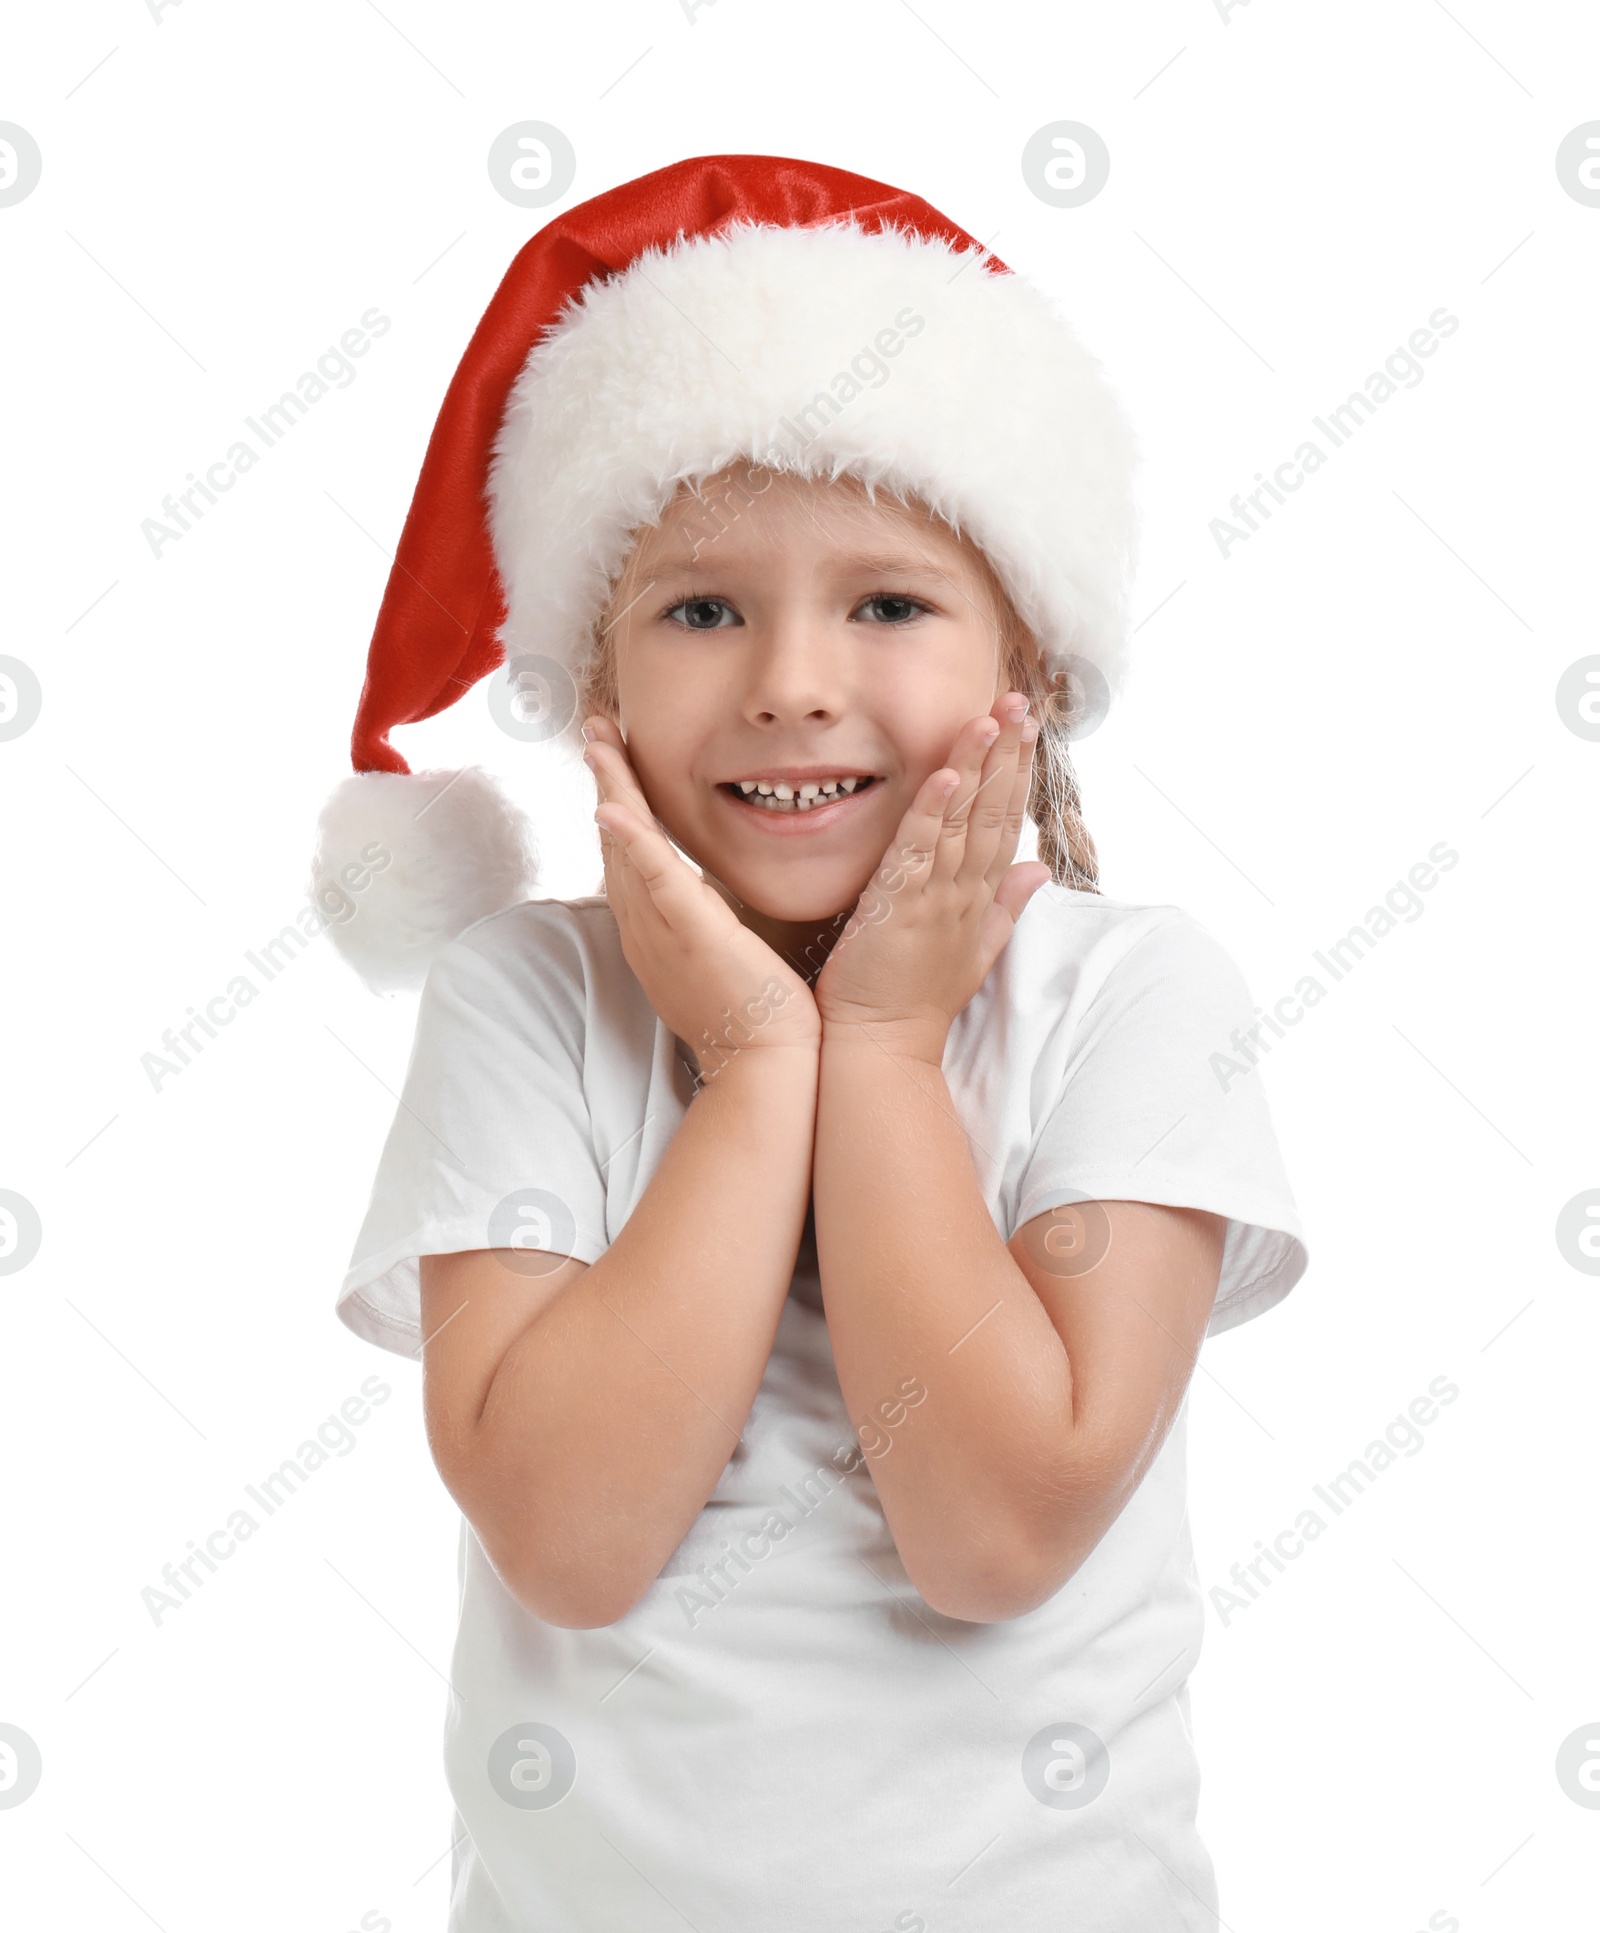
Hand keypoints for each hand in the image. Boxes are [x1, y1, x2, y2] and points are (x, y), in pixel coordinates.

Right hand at [582, 717, 821, 1079]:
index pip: (629, 857)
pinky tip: (612, 807)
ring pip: (628, 848)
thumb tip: (713, 898)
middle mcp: (646, 928)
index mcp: (655, 932)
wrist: (764, 1065)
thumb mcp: (723, 956)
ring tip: (599, 744)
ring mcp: (663, 932)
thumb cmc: (754, 1018)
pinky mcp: (693, 934)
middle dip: (605, 781)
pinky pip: (655, 881)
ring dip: (612, 790)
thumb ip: (711, 921)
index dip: (617, 805)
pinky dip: (634, 841)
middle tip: (594, 730)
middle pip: (616, 842)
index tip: (614, 760)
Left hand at [812, 693, 1049, 1062]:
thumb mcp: (975, 948)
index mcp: (979, 896)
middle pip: (994, 810)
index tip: (1028, 726)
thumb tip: (1040, 866)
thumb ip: (1007, 904)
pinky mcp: (899, 907)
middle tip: (1022, 700)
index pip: (1005, 822)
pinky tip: (945, 773)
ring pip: (963, 821)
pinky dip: (932, 810)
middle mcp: (964, 892)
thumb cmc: (917, 1000)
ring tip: (991, 717)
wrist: (885, 1046)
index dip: (1018, 772)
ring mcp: (935, 898)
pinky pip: (918, 850)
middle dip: (1009, 753)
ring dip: (978, 767)